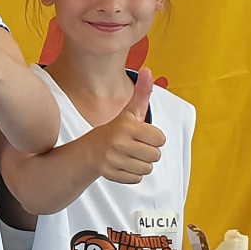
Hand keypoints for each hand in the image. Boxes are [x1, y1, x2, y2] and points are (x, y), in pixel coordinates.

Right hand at [90, 69, 164, 184]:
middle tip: (135, 146)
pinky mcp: (110, 174)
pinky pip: (137, 179)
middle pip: (156, 155)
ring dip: (141, 164)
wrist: (89, 150)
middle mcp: (119, 143)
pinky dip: (132, 174)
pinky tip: (122, 165)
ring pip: (148, 169)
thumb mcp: (129, 112)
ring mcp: (113, 159)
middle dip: (148, 152)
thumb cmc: (116, 130)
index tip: (141, 134)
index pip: (161, 139)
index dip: (154, 137)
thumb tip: (147, 70)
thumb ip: (142, 93)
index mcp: (127, 126)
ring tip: (129, 156)